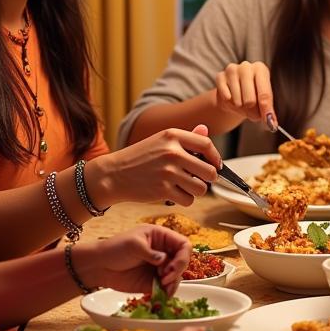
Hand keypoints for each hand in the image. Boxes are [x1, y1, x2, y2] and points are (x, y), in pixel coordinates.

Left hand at [75, 224, 191, 295]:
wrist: (99, 266)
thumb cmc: (115, 248)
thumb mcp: (133, 244)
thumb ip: (150, 252)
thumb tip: (164, 260)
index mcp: (162, 237)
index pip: (183, 245)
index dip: (183, 256)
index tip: (172, 266)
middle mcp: (164, 252)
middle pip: (183, 261)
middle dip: (177, 271)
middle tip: (164, 278)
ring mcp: (160, 268)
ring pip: (177, 276)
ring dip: (173, 282)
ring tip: (162, 286)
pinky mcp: (154, 282)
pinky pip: (167, 288)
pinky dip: (168, 292)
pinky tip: (163, 294)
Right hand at [100, 125, 220, 205]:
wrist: (114, 174)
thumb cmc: (140, 157)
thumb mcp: (160, 140)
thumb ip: (185, 137)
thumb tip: (205, 130)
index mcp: (173, 135)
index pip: (206, 144)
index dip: (215, 157)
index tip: (215, 165)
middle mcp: (172, 152)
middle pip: (209, 171)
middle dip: (207, 179)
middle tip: (198, 179)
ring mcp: (168, 172)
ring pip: (201, 189)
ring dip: (195, 191)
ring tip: (183, 186)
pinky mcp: (163, 190)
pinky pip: (188, 200)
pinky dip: (184, 200)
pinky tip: (174, 193)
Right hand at [213, 61, 273, 125]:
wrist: (233, 95)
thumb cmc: (252, 97)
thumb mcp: (262, 103)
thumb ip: (267, 112)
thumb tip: (271, 123)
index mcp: (261, 69)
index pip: (265, 94)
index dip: (266, 110)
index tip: (268, 121)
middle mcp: (246, 66)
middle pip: (250, 99)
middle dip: (251, 109)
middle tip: (250, 108)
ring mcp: (232, 70)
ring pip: (237, 100)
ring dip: (239, 106)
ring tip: (240, 102)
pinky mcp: (220, 76)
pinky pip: (225, 97)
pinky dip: (228, 102)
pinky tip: (230, 97)